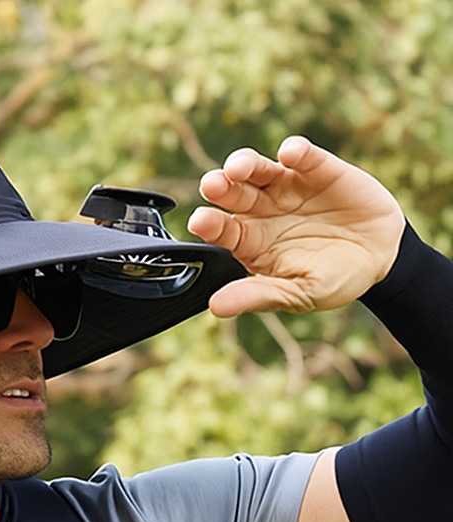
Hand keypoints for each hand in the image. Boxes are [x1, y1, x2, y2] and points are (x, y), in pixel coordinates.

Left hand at [187, 136, 405, 316]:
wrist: (381, 259)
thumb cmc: (332, 279)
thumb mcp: (296, 293)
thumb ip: (257, 295)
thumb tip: (216, 307)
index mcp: (249, 241)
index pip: (221, 231)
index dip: (210, 224)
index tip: (200, 221)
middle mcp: (261, 211)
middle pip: (232, 194)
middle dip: (220, 187)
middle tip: (213, 184)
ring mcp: (287, 187)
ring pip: (258, 169)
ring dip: (245, 164)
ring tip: (240, 167)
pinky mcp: (318, 169)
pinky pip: (303, 156)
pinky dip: (296, 152)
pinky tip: (290, 155)